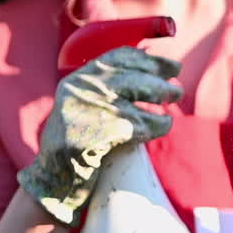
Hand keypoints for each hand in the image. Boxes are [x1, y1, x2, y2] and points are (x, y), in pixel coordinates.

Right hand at [18, 47, 182, 223]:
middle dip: (160, 80)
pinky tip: (164, 125)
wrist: (56, 173)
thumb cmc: (78, 139)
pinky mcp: (103, 132)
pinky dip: (159, 124)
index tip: (172, 67)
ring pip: (141, 93)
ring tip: (174, 101)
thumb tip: (154, 72)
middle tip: (177, 90)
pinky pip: (143, 123)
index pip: (120, 58)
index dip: (151, 61)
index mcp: (80, 79)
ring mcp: (91, 108)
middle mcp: (83, 89)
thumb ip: (107, 86)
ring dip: (164, 95)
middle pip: (133, 75)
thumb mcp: (83, 104)